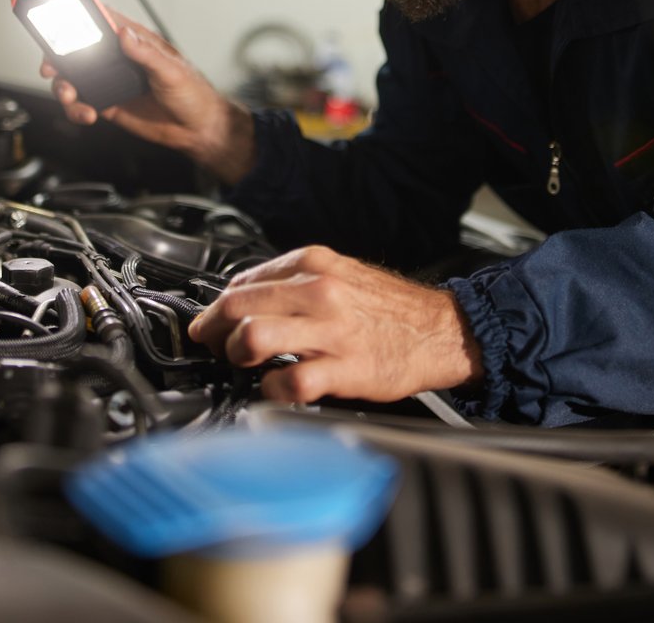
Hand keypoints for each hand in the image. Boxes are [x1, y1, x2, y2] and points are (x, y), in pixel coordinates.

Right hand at [41, 11, 256, 183]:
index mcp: (134, 41)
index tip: (58, 18)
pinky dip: (76, 108)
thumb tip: (125, 34)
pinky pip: (81, 102)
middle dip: (58, 57)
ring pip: (73, 78)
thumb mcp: (171, 70)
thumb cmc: (193, 93)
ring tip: (71, 96)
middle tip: (52, 68)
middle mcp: (118, 58)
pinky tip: (87, 113)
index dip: (77, 16)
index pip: (101, 20)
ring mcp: (110, 80)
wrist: (196, 130)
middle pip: (77, 49)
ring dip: (64, 86)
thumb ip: (146, 53)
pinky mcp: (107, 103)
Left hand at [187, 246, 482, 403]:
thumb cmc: (388, 309)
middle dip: (213, 333)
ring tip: (245, 365)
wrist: (441, 330)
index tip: (212, 325)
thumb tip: (245, 299)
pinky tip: (277, 388)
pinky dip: (271, 389)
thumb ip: (295, 282)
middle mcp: (318, 291)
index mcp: (313, 263)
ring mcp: (330, 330)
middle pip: (235, 308)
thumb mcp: (340, 274)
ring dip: (236, 356)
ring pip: (252, 338)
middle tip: (214, 348)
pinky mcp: (345, 368)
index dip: (217, 309)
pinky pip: (288, 381)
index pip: (241, 283)